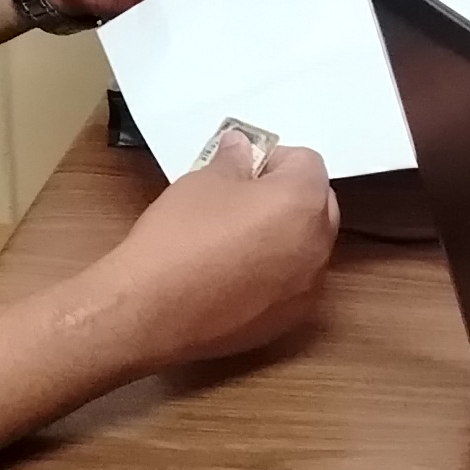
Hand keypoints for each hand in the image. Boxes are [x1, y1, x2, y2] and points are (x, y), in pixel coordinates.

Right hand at [79, 124, 339, 368]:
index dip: (273, 159)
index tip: (242, 168)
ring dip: (283, 236)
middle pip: (316, 205)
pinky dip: (274, 274)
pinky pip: (293, 284)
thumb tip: (241, 149)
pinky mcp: (289, 320)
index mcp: (303, 201)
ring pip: (306, 247)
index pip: (307, 162)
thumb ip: (233, 162)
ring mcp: (307, 288)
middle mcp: (318, 245)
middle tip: (240, 200)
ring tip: (234, 240)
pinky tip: (232, 276)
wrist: (151, 312)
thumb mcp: (202, 183)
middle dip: (286, 196)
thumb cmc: (178, 240)